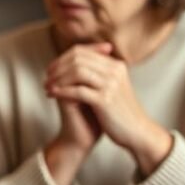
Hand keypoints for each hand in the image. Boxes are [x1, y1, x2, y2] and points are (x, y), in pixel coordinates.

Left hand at [44, 42, 172, 175]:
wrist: (137, 132)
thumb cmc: (120, 111)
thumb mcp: (113, 87)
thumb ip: (98, 74)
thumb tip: (73, 64)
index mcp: (116, 65)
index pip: (83, 52)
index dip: (62, 59)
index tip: (50, 69)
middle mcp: (114, 71)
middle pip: (78, 59)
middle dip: (58, 68)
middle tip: (46, 78)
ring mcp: (111, 85)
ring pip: (77, 72)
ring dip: (58, 79)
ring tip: (48, 87)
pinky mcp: (105, 100)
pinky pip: (77, 90)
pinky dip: (62, 91)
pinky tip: (52, 95)